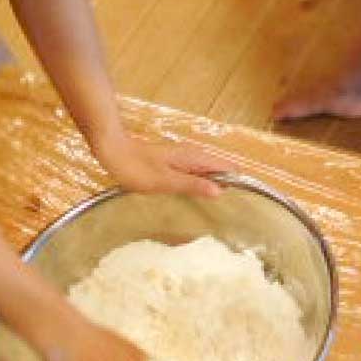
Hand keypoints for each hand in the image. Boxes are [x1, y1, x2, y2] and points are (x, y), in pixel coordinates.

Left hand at [93, 132, 231, 198]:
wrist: (114, 151)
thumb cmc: (137, 168)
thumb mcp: (166, 181)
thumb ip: (192, 185)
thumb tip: (220, 191)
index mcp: (194, 158)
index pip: (226, 167)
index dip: (238, 180)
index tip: (246, 199)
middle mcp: (192, 156)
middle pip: (220, 169)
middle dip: (229, 185)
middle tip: (234, 209)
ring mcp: (183, 159)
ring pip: (208, 171)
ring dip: (215, 185)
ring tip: (221, 206)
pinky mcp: (174, 163)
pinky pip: (196, 173)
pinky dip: (202, 183)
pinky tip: (197, 197)